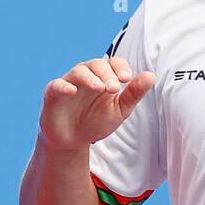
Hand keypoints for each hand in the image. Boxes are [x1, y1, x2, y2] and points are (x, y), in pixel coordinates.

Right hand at [39, 56, 155, 152]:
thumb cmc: (96, 121)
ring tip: (100, 88)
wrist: (73, 141)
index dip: (120, 67)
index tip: (127, 79)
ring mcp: (69, 83)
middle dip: (107, 74)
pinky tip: (72, 90)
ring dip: (90, 78)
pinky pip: (56, 85)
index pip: (113, 63)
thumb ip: (134, 94)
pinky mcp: (52, 94)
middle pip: (96, 64)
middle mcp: (86, 76)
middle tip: (115, 88)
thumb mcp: (119, 110)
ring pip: (78, 72)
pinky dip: (63, 86)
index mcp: (103, 77)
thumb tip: (151, 76)